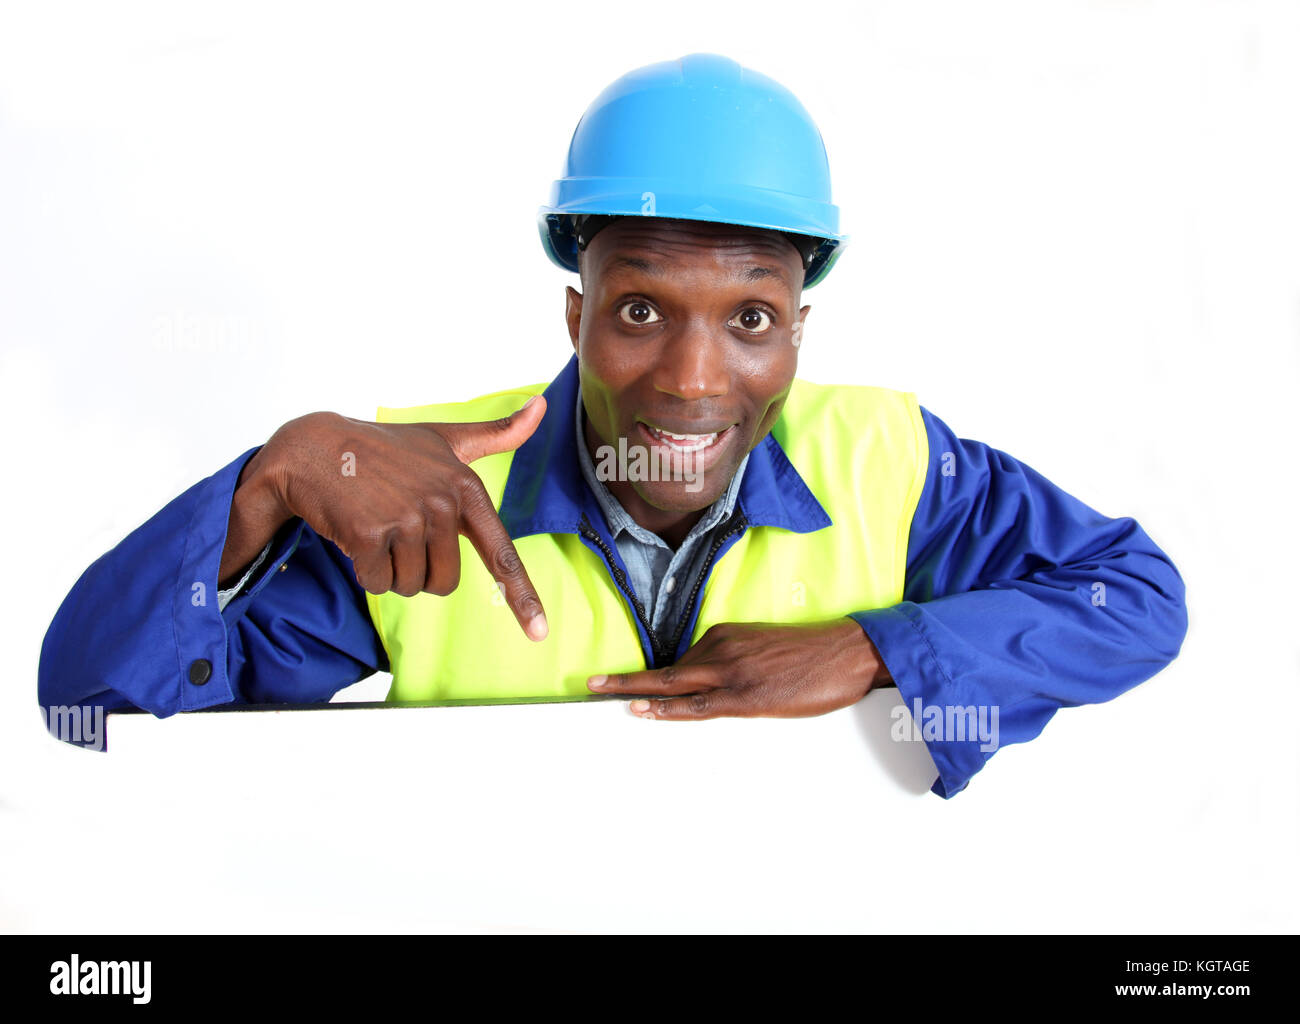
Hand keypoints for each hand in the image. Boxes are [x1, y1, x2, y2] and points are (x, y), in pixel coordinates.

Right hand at [246, 395, 549, 640]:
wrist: (315, 448)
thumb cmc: (386, 448)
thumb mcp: (445, 438)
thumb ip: (497, 433)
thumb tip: (544, 404)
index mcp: (466, 487)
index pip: (500, 552)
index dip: (521, 596)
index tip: (539, 632)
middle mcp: (441, 503)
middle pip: (445, 582)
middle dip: (419, 571)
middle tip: (398, 531)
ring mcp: (406, 517)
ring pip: (411, 585)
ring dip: (390, 570)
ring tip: (377, 526)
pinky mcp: (370, 533)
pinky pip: (378, 584)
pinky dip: (364, 570)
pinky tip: (356, 534)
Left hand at [587, 618, 890, 718]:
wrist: (846, 651)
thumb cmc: (811, 653)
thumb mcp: (764, 647)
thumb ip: (733, 658)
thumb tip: (709, 680)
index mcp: (726, 634)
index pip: (679, 657)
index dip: (648, 672)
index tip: (621, 678)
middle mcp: (721, 648)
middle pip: (665, 669)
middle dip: (625, 678)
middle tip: (591, 684)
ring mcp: (731, 672)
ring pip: (673, 685)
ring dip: (636, 692)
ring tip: (603, 696)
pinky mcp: (745, 696)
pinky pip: (697, 705)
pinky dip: (666, 709)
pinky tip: (644, 711)